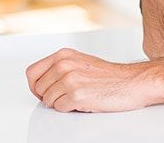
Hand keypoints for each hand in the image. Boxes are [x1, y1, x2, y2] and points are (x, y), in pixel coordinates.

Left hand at [25, 48, 160, 112]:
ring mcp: (70, 80)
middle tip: (65, 95)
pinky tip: (83, 101)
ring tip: (78, 97)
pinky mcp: (76, 95)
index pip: (31, 72)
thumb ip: (60, 67)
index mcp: (64, 55)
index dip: (35, 86)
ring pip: (48, 101)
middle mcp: (65, 65)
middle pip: (38, 89)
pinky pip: (59, 109)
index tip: (44, 90)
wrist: (132, 82)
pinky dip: (69, 109)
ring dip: (61, 103)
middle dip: (49, 96)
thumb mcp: (81, 62)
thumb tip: (41, 81)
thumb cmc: (110, 75)